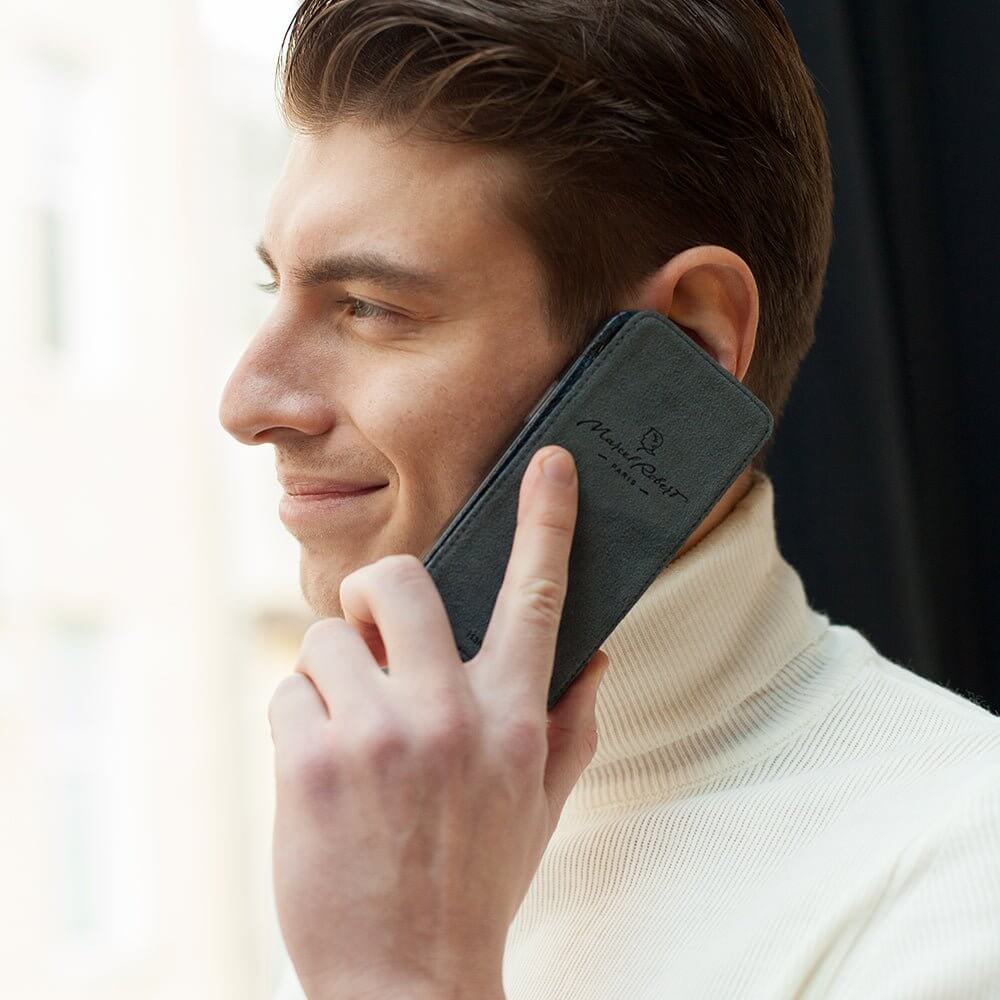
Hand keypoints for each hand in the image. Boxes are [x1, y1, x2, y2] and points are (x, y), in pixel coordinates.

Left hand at [268, 445, 609, 999]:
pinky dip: (296, 722)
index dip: (548, 520)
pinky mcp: (312, 762)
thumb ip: (571, 723)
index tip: (552, 465)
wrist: (406, 981)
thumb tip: (597, 656)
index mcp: (514, 717)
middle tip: (373, 632)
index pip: (538, 596)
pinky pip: (287, 692)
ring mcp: (378, 734)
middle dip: (377, 591)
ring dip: (330, 678)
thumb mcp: (540, 805)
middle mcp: (450, 712)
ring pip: (326, 638)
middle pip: (399, 581)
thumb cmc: (476, 882)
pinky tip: (319, 775)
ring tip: (349, 736)